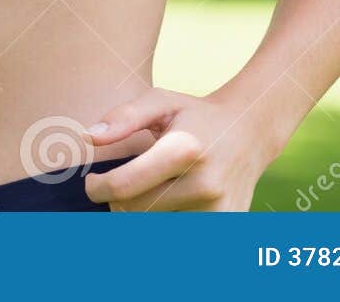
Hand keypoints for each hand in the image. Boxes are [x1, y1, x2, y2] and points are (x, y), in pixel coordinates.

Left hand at [82, 87, 276, 210]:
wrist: (250, 132)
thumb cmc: (195, 115)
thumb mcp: (161, 101)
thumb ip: (124, 116)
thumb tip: (89, 136)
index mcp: (184, 149)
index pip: (123, 187)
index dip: (98, 189)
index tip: (93, 183)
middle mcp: (204, 185)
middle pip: (135, 211)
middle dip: (118, 201)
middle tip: (121, 185)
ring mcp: (218, 211)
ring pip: (155, 228)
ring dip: (142, 215)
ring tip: (149, 191)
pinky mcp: (226, 226)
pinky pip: (178, 237)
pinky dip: (165, 223)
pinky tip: (168, 205)